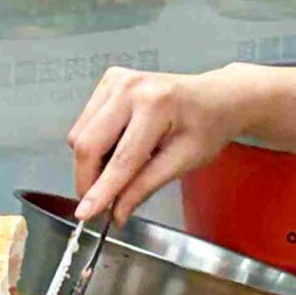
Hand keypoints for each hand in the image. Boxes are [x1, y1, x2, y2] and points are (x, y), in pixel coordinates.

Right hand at [67, 64, 260, 223]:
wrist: (216, 98)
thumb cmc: (207, 127)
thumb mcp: (183, 162)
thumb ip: (145, 186)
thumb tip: (116, 212)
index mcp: (156, 106)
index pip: (121, 159)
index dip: (101, 191)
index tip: (85, 214)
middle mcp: (130, 88)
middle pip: (88, 144)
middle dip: (88, 179)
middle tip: (99, 202)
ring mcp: (116, 80)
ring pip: (79, 135)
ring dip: (91, 162)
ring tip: (121, 168)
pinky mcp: (108, 81)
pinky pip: (84, 123)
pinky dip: (94, 144)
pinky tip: (119, 146)